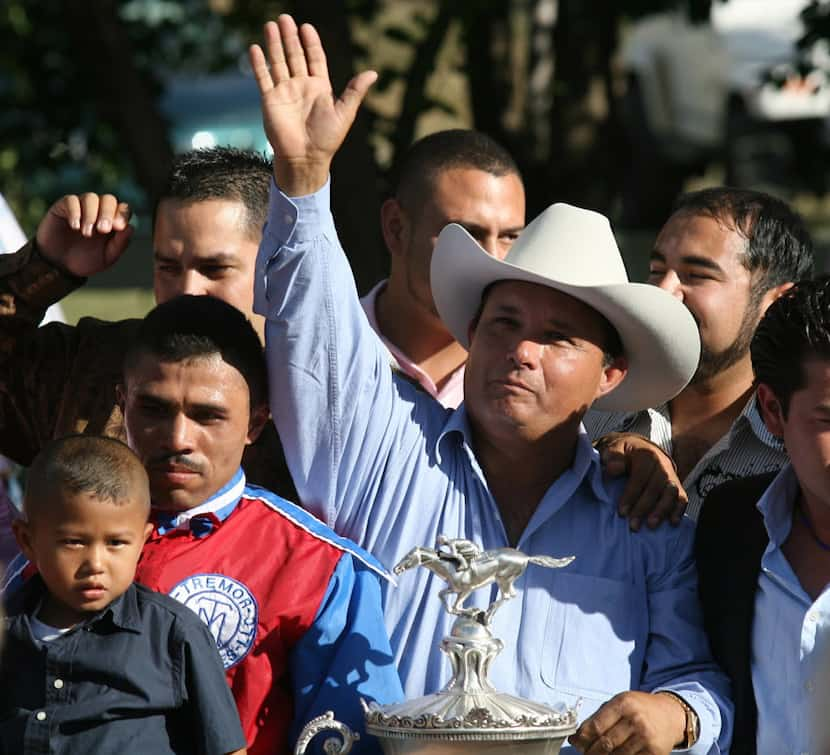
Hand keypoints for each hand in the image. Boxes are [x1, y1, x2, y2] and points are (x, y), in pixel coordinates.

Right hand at [35, 193, 132, 277]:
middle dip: (107, 213)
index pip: (124, 209)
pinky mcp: (63, 207)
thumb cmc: (87, 260)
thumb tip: (130, 227)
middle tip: (102, 230)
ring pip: (90, 198)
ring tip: (86, 234)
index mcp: (113, 221)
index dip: (123, 214)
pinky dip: (75, 212)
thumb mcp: (108, 256)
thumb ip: (120, 243)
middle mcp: (99, 210)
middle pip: (108, 200)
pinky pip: (71, 200)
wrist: (60, 266)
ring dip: (91, 215)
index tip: (118, 227)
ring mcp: (81, 207)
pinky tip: (75, 227)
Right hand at [249, 15, 376, 195]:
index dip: (311, 42)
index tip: (306, 26)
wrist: (305, 158)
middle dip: (290, 37)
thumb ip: (355, 91)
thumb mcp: (345, 113)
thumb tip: (373, 73)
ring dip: (274, 44)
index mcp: (320, 87)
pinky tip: (255, 48)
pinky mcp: (270, 100)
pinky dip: (259, 64)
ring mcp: (285, 92)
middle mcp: (301, 86)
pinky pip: (263, 78)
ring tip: (271, 25)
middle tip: (284, 18)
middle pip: (295, 55)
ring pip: (278, 62)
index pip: (314, 58)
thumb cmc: (327, 139)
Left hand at [569, 691, 685, 754]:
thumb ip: (600, 716)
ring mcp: (645, 738)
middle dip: (590, 751)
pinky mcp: (654, 752)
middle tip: (584, 752)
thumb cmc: (639, 708)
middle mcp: (635, 720)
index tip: (575, 742)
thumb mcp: (620, 703)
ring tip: (596, 754)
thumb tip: (578, 735)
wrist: (670, 715)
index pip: (596, 726)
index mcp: (623, 704)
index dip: (583, 737)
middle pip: (605, 743)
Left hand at [597, 432, 686, 530]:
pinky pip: (682, 497)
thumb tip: (612, 468)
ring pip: (671, 493)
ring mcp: (671, 475)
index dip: (631, 495)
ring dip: (661, 511)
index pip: (640, 476)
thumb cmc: (624, 453)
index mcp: (646, 455)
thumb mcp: (615, 449)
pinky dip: (678, 510)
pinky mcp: (677, 485)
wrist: (640, 448)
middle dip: (644, 508)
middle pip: (656, 487)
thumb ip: (612, 456)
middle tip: (633, 525)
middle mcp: (662, 464)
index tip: (622, 512)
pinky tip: (672, 522)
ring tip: (651, 526)